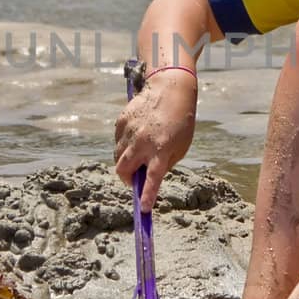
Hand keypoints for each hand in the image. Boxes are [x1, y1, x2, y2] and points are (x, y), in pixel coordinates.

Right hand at [113, 70, 196, 210]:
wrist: (170, 88)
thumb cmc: (180, 120)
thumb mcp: (181, 146)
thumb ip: (165, 163)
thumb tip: (149, 177)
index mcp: (162, 149)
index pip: (152, 179)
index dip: (147, 195)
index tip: (143, 209)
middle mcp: (143, 142)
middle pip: (124, 170)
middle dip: (127, 179)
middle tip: (135, 179)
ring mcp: (130, 131)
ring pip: (118, 157)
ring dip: (125, 162)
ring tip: (137, 154)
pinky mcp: (122, 121)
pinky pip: (118, 141)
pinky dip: (124, 145)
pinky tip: (135, 137)